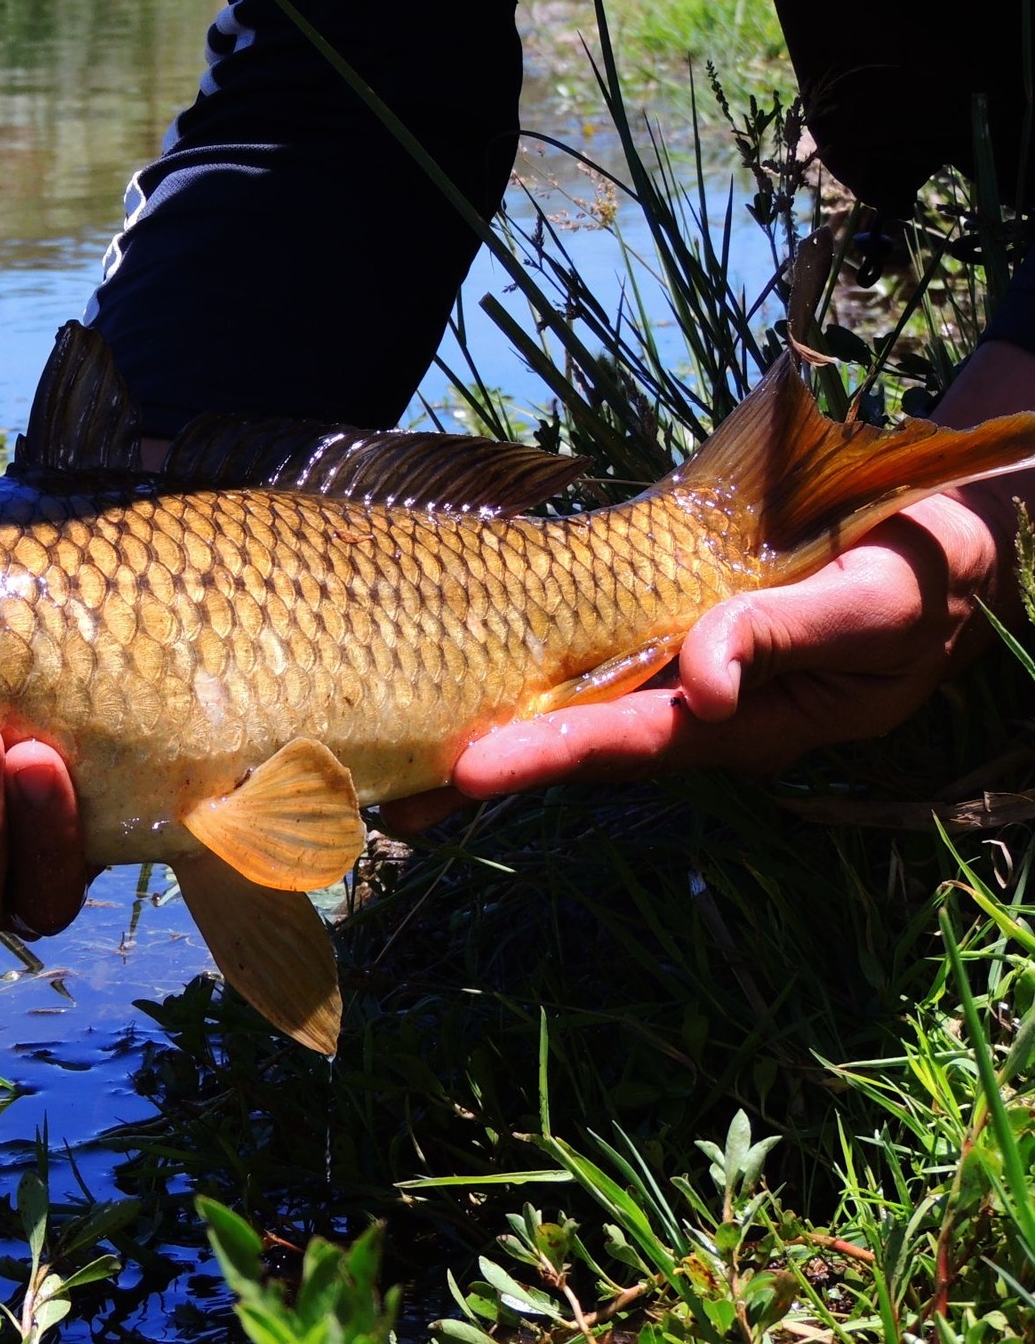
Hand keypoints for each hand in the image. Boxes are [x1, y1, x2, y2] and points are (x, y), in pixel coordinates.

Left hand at [383, 342, 1034, 832]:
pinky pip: (594, 673)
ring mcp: (687, 684)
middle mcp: (702, 713)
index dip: (545, 755)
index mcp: (747, 724)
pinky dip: (532, 684)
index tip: (468, 770)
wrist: (949, 545)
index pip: (627, 742)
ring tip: (407, 760)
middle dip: (493, 770)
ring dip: (498, 735)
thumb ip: (782, 636)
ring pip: (577, 716)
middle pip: (580, 746)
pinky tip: (475, 688)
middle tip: (395, 798)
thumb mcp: (868, 604)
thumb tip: (705, 683)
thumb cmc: (918, 575)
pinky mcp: (676, 645)